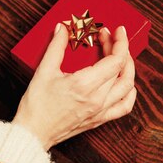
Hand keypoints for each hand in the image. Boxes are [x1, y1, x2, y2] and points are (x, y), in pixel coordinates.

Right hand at [13, 24, 135, 148]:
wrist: (33, 133)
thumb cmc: (37, 105)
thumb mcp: (44, 71)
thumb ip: (56, 47)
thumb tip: (62, 29)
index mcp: (85, 85)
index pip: (115, 60)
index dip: (120, 42)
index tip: (117, 31)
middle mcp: (97, 99)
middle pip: (121, 69)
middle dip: (119, 49)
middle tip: (108, 39)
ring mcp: (100, 111)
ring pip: (127, 87)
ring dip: (128, 68)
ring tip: (120, 57)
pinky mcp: (99, 119)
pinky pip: (124, 107)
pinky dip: (130, 93)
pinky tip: (126, 84)